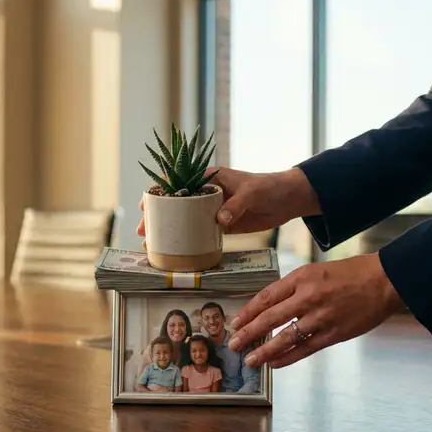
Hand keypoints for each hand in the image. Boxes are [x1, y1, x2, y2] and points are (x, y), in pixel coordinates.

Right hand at [137, 166, 320, 238]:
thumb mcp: (252, 193)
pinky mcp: (221, 225)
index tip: (147, 204)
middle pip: (175, 204)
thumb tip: (219, 220)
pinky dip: (188, 242)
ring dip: (169, 232)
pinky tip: (177, 253)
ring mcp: (212, 210)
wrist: (287, 200)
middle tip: (144, 232)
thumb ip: (235, 205)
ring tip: (152, 246)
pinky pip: (200, 233)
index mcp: (209, 177)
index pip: (178, 182)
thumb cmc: (268, 187)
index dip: (159, 193)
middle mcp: (206, 193)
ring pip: (184, 220)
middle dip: (157, 217)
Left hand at [227, 253, 404, 368]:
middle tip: (234, 344)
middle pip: (270, 318)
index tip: (236, 322)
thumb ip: (295, 287)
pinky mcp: (334, 333)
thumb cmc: (351, 273)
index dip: (248, 312)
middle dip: (249, 333)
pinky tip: (275, 364)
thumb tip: (271, 307)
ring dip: (265, 350)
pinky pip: (305, 348)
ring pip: (285, 337)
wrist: (383, 281)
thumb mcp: (317, 270)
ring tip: (250, 360)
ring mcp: (321, 317)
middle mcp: (308, 296)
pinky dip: (288, 357)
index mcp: (302, 277)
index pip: (267, 296)